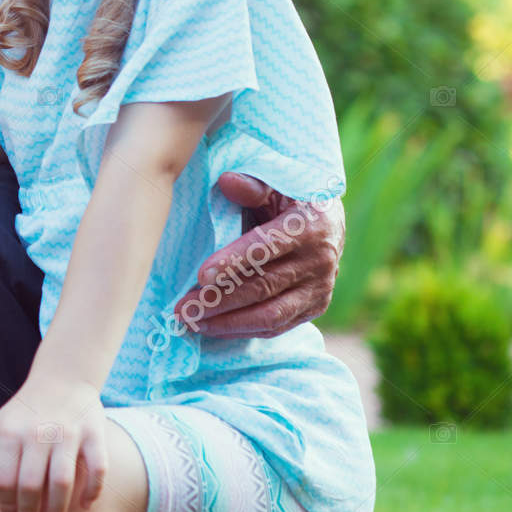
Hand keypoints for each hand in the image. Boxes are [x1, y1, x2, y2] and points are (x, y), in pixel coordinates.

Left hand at [0, 371, 106, 511]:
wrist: (62, 377)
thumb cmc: (24, 411)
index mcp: (10, 431)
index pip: (5, 479)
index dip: (7, 505)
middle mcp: (38, 431)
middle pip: (32, 484)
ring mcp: (68, 431)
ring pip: (62, 481)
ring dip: (58, 511)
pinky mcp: (94, 432)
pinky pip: (97, 468)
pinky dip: (93, 490)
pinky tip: (85, 505)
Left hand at [175, 172, 344, 336]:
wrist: (328, 221)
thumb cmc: (288, 198)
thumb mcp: (275, 184)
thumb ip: (253, 185)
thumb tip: (226, 181)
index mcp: (308, 225)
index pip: (267, 247)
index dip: (234, 262)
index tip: (201, 275)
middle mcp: (319, 260)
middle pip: (263, 286)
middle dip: (219, 300)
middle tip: (183, 308)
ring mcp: (319, 288)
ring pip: (270, 314)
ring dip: (228, 322)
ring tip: (192, 322)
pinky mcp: (314, 307)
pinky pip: (277, 326)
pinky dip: (244, 330)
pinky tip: (214, 329)